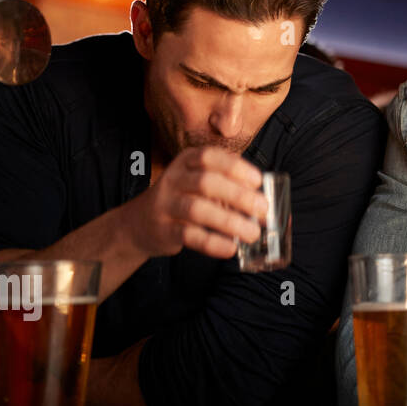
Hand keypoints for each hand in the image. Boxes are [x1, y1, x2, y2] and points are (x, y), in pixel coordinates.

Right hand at [124, 146, 265, 259]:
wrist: (140, 223)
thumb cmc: (183, 199)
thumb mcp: (199, 182)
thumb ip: (229, 186)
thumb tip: (266, 203)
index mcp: (187, 162)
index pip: (210, 157)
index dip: (236, 167)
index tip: (258, 181)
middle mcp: (174, 179)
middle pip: (206, 182)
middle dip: (238, 195)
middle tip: (263, 209)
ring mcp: (165, 204)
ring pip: (198, 209)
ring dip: (229, 222)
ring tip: (253, 233)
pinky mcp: (163, 229)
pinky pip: (189, 235)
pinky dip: (212, 243)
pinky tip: (230, 248)